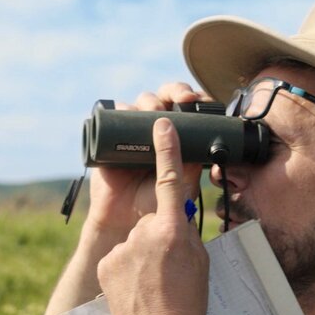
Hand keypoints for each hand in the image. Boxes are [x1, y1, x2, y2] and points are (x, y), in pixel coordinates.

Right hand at [85, 83, 208, 235]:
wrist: (125, 223)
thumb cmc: (155, 207)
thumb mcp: (182, 187)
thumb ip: (191, 166)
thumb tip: (204, 140)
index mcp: (176, 139)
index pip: (186, 109)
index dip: (192, 98)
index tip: (199, 99)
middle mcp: (155, 132)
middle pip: (165, 98)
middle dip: (175, 92)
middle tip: (183, 99)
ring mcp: (132, 133)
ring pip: (141, 104)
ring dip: (150, 100)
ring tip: (156, 112)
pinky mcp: (110, 139)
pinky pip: (114, 115)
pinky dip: (120, 108)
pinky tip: (128, 111)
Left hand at [97, 118, 208, 314]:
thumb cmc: (188, 304)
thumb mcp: (199, 261)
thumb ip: (185, 232)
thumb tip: (174, 218)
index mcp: (172, 230)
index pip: (170, 180)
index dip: (165, 149)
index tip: (160, 122)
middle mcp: (144, 234)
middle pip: (150, 221)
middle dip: (158, 237)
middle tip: (167, 270)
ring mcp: (121, 249)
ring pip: (134, 240)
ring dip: (142, 256)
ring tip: (152, 285)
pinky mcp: (105, 265)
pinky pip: (119, 257)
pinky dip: (127, 269)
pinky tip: (136, 290)